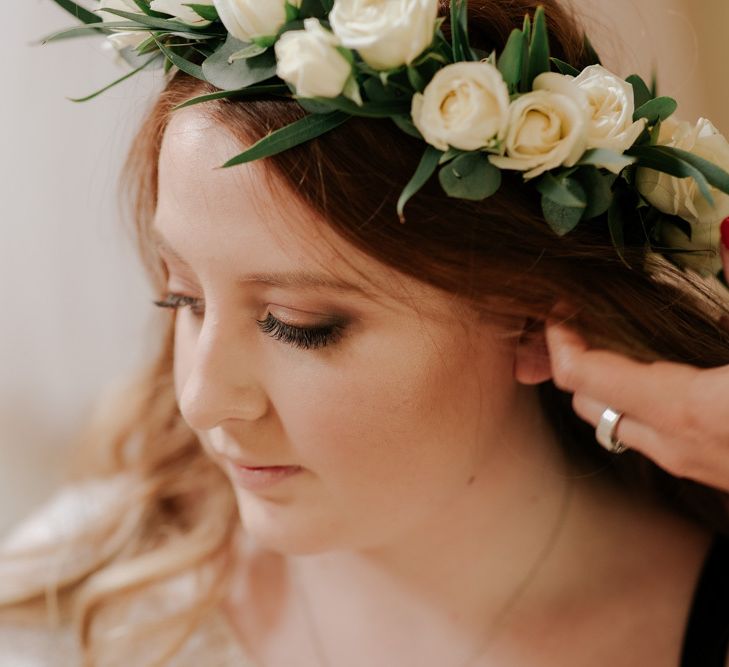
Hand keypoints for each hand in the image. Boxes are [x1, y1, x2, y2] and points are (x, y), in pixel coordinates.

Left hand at [543, 222, 728, 490]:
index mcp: (689, 408)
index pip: (581, 374)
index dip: (560, 336)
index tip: (564, 304)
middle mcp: (675, 443)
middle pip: (585, 400)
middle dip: (573, 358)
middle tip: (583, 317)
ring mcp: (689, 464)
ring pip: (612, 422)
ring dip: (599, 381)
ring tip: (612, 338)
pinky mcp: (707, 471)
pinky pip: (645, 434)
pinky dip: (631, 400)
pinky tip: (656, 370)